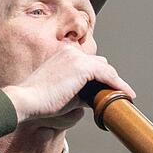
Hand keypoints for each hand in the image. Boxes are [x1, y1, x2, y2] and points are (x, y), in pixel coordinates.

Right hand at [2, 45, 135, 123]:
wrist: (27, 100)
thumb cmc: (41, 100)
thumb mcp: (66, 94)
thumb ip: (82, 93)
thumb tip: (96, 99)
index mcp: (64, 55)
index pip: (90, 63)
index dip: (102, 76)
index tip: (111, 88)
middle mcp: (71, 52)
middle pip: (101, 64)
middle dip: (110, 78)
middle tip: (120, 93)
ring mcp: (77, 58)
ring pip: (106, 69)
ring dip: (116, 82)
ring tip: (125, 95)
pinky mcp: (83, 68)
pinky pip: (107, 75)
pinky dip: (118, 84)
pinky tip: (125, 94)